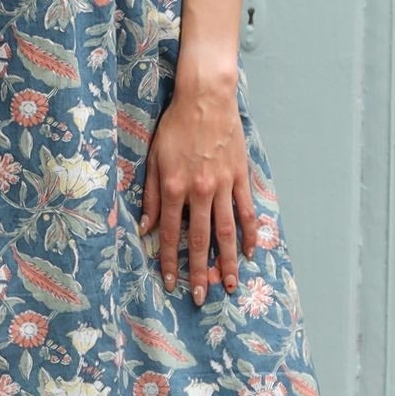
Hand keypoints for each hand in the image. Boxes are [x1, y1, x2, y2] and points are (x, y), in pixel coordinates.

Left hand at [138, 85, 256, 303]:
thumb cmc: (174, 125)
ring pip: (226, 230)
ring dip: (226, 260)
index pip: (170, 233)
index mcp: (174, 187)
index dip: (169, 260)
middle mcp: (200, 191)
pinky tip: (249, 252)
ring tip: (229, 285)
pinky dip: (249, 233)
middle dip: (199, 271)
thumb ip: (150, 194)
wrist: (206, 98)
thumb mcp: (154, 157)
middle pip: (200, 239)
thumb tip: (145, 226)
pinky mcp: (241, 176)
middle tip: (202, 297)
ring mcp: (223, 185)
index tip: (170, 283)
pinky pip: (246, 210)